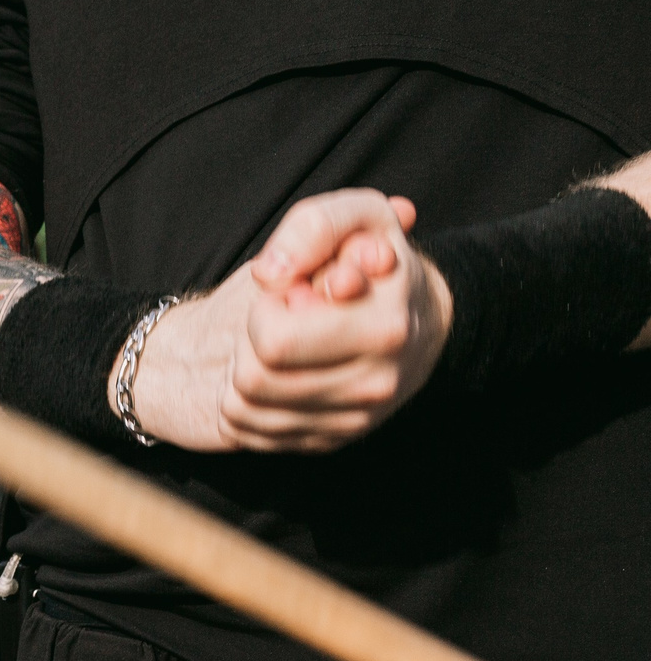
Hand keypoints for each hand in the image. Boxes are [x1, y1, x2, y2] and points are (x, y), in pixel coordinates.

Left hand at [128, 189, 452, 453]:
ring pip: (244, 407)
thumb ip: (313, 228)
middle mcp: (376, 383)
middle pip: (253, 378)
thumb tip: (272, 275)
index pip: (274, 340)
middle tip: (279, 315)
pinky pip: (248, 431)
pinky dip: (244, 399)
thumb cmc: (372, 261)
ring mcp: (353, 420)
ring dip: (243, 368)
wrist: (417, 320)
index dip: (266, 307)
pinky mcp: (329, 442)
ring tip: (279, 341)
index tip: (294, 290)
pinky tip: (275, 370)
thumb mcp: (357, 218)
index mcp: (385, 327)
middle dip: (251, 338)